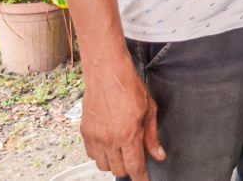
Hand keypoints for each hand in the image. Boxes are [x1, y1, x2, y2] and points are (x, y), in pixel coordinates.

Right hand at [79, 56, 164, 180]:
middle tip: (136, 158)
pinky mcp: (84, 132)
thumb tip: (158, 154)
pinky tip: (109, 145)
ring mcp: (95, 137)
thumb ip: (152, 136)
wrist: (106, 72)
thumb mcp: (149, 110)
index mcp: (127, 134)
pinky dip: (101, 155)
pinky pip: (92, 154)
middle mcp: (109, 139)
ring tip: (122, 150)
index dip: (141, 177)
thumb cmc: (129, 86)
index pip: (134, 166)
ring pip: (103, 165)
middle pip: (118, 169)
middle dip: (129, 168)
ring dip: (114, 162)